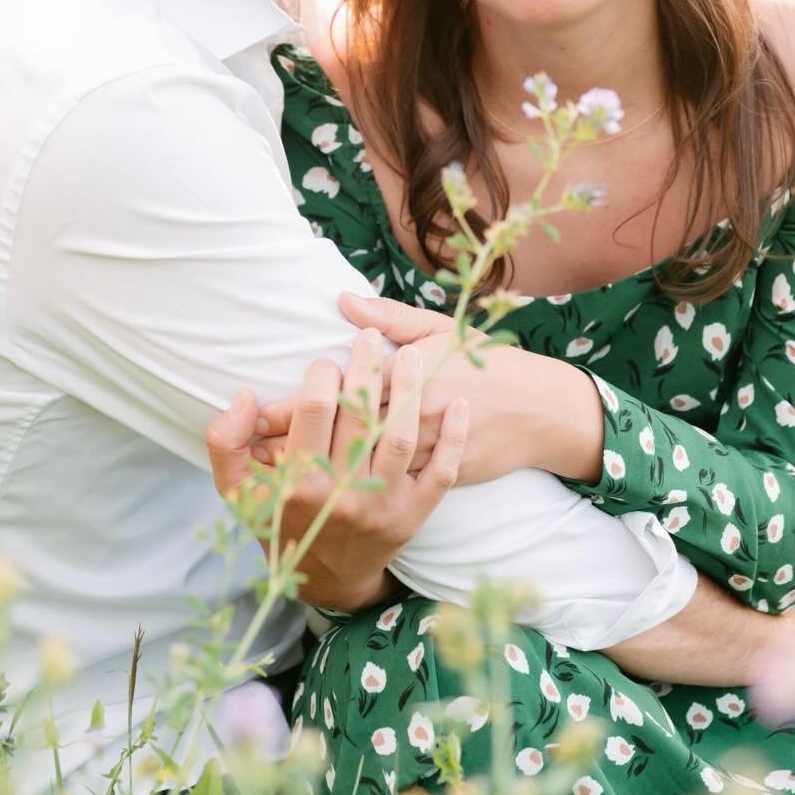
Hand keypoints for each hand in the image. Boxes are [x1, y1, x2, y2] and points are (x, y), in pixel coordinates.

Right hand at [205, 329, 468, 611]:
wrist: (325, 580)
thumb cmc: (279, 522)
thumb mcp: (238, 490)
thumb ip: (227, 440)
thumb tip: (246, 397)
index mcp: (298, 481)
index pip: (313, 410)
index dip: (321, 375)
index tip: (325, 361)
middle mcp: (341, 494)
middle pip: (359, 416)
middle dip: (366, 369)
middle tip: (370, 337)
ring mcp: (382, 506)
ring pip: (400, 437)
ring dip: (409, 391)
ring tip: (413, 355)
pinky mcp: (413, 516)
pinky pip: (441, 473)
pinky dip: (453, 438)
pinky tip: (458, 404)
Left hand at [253, 293, 604, 486]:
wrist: (540, 411)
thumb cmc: (487, 363)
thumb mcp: (441, 330)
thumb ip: (391, 317)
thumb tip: (344, 299)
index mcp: (407, 377)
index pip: (335, 395)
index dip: (292, 408)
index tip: (259, 414)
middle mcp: (411, 420)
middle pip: (338, 435)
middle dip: (294, 442)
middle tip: (254, 446)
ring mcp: (423, 459)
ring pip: (357, 469)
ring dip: (317, 471)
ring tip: (278, 472)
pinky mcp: (435, 488)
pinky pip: (386, 494)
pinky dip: (354, 494)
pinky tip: (327, 492)